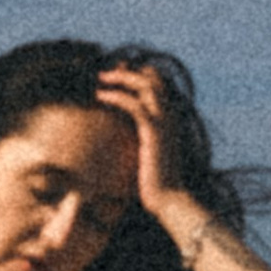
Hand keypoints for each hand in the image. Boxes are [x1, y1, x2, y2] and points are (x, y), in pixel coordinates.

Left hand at [96, 61, 204, 248]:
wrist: (169, 199)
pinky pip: (133, 105)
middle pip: (153, 78)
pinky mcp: (153, 132)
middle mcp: (170, 116)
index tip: (117, 77)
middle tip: (105, 74)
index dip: (139, 76)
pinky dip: (116, 96)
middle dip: (128, 71)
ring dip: (121, 77)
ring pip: (145, 85)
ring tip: (100, 78)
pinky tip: (101, 96)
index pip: (159, 85)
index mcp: (170, 119)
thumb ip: (141, 139)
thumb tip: (125, 136)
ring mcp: (163, 122)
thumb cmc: (157, 182)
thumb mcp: (148, 153)